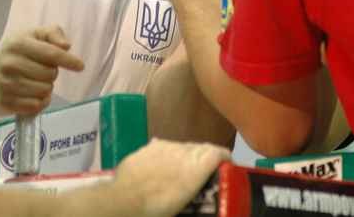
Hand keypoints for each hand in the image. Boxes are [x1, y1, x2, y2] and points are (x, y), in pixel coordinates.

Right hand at [0, 26, 83, 115]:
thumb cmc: (14, 53)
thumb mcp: (31, 35)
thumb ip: (52, 34)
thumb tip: (66, 46)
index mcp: (18, 44)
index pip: (50, 54)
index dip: (68, 60)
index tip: (80, 66)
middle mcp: (10, 64)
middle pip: (50, 75)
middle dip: (51, 73)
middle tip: (41, 71)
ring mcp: (5, 85)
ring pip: (44, 92)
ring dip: (45, 89)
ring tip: (35, 83)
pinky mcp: (4, 103)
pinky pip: (34, 107)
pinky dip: (39, 102)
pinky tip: (31, 96)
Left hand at [113, 139, 229, 216]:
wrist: (127, 199)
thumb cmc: (159, 208)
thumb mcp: (185, 201)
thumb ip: (195, 184)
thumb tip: (196, 185)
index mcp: (198, 165)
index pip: (219, 152)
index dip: (224, 158)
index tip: (226, 166)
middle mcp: (184, 150)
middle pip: (201, 148)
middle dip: (205, 157)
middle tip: (203, 173)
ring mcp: (165, 146)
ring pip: (181, 147)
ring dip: (184, 156)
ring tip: (179, 172)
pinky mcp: (148, 146)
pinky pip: (162, 148)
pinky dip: (165, 156)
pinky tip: (159, 167)